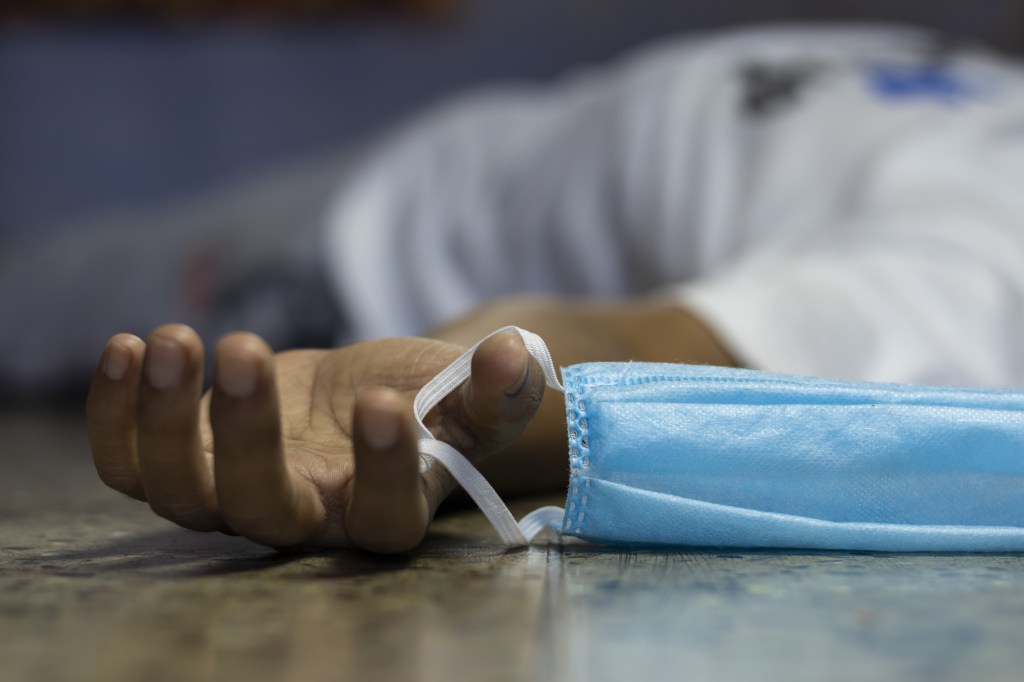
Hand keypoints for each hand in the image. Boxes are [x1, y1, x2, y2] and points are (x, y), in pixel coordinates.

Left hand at [86, 324, 544, 552]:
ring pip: (180, 493)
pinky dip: (117, 414)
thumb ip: (494, 388)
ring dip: (163, 421)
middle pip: (262, 511)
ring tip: (174, 339)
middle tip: (248, 349)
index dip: (383, 474)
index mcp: (383, 512)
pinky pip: (131, 463)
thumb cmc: (430, 404)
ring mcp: (238, 494)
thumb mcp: (471, 395)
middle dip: (245, 436)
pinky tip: (128, 348)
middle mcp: (306, 519)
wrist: (368, 400)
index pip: (383, 518)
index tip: (385, 406)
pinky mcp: (189, 457)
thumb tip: (512, 356)